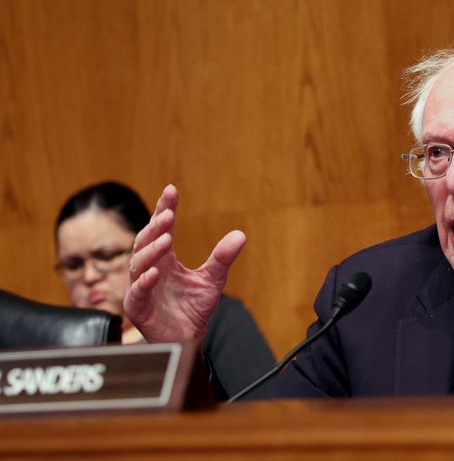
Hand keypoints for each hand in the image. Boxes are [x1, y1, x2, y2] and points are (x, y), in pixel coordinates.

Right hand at [123, 185, 245, 342]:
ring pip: (139, 263)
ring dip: (151, 250)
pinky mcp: (138, 307)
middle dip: (156, 227)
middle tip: (168, 214)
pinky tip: (156, 273)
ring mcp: (141, 287)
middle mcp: (150, 268)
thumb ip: (222, 258)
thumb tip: (240, 235)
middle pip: (146, 241)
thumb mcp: (212, 280)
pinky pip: (138, 292)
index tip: (171, 190)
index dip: (164, 209)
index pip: (162, 229)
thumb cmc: (193, 308)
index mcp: (165, 259)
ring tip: (166, 239)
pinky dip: (145, 281)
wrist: (188, 339)